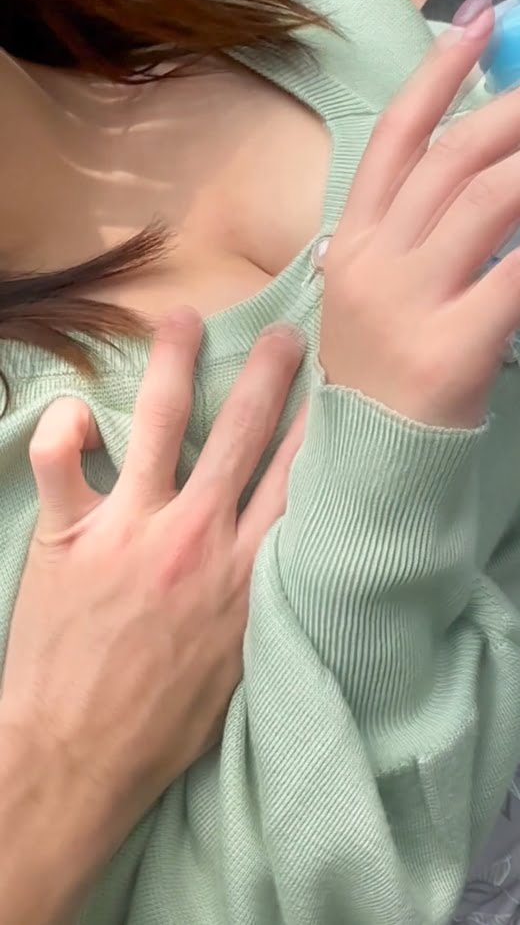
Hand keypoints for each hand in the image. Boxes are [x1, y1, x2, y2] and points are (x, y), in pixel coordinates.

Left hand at [2, 307, 304, 835]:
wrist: (82, 756)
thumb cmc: (164, 720)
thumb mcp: (240, 662)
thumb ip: (261, 595)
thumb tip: (280, 551)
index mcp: (244, 572)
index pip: (293, 479)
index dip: (316, 427)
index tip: (331, 390)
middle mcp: (195, 538)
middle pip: (242, 434)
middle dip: (268, 376)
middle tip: (283, 336)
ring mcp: (130, 530)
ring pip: (161, 422)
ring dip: (175, 363)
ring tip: (181, 322)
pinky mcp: (69, 537)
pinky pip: (61, 461)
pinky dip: (67, 429)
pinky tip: (79, 412)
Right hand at [321, 8, 519, 427]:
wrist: (369, 468)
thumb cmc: (379, 383)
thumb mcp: (373, 300)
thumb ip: (409, 238)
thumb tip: (476, 179)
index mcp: (350, 249)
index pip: (392, 145)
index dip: (436, 81)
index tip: (476, 33)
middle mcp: (371, 267)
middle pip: (452, 162)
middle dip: (513, 113)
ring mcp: (405, 307)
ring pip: (487, 201)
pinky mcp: (449, 349)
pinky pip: (515, 277)